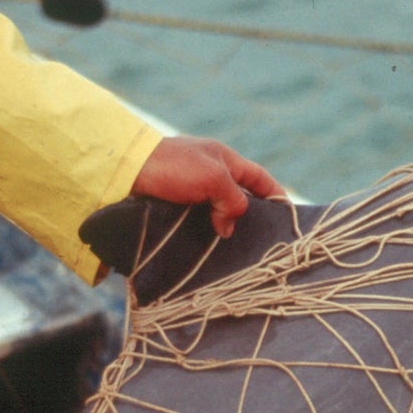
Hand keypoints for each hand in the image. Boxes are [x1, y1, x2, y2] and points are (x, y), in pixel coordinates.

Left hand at [130, 136, 284, 237]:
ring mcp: (190, 190)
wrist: (125, 170)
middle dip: (249, 218)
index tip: (287, 216)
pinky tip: (206, 249)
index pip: (260, 178)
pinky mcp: (173, 206)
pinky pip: (196, 222)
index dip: (276, 195)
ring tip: (231, 253)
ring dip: (223, 230)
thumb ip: (233, 200)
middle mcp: (209, 174)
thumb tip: (230, 227)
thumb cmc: (173, 166)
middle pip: (239, 198)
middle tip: (258, 243)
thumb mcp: (213, 178)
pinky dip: (203, 234)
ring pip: (217, 214)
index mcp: (224, 159)